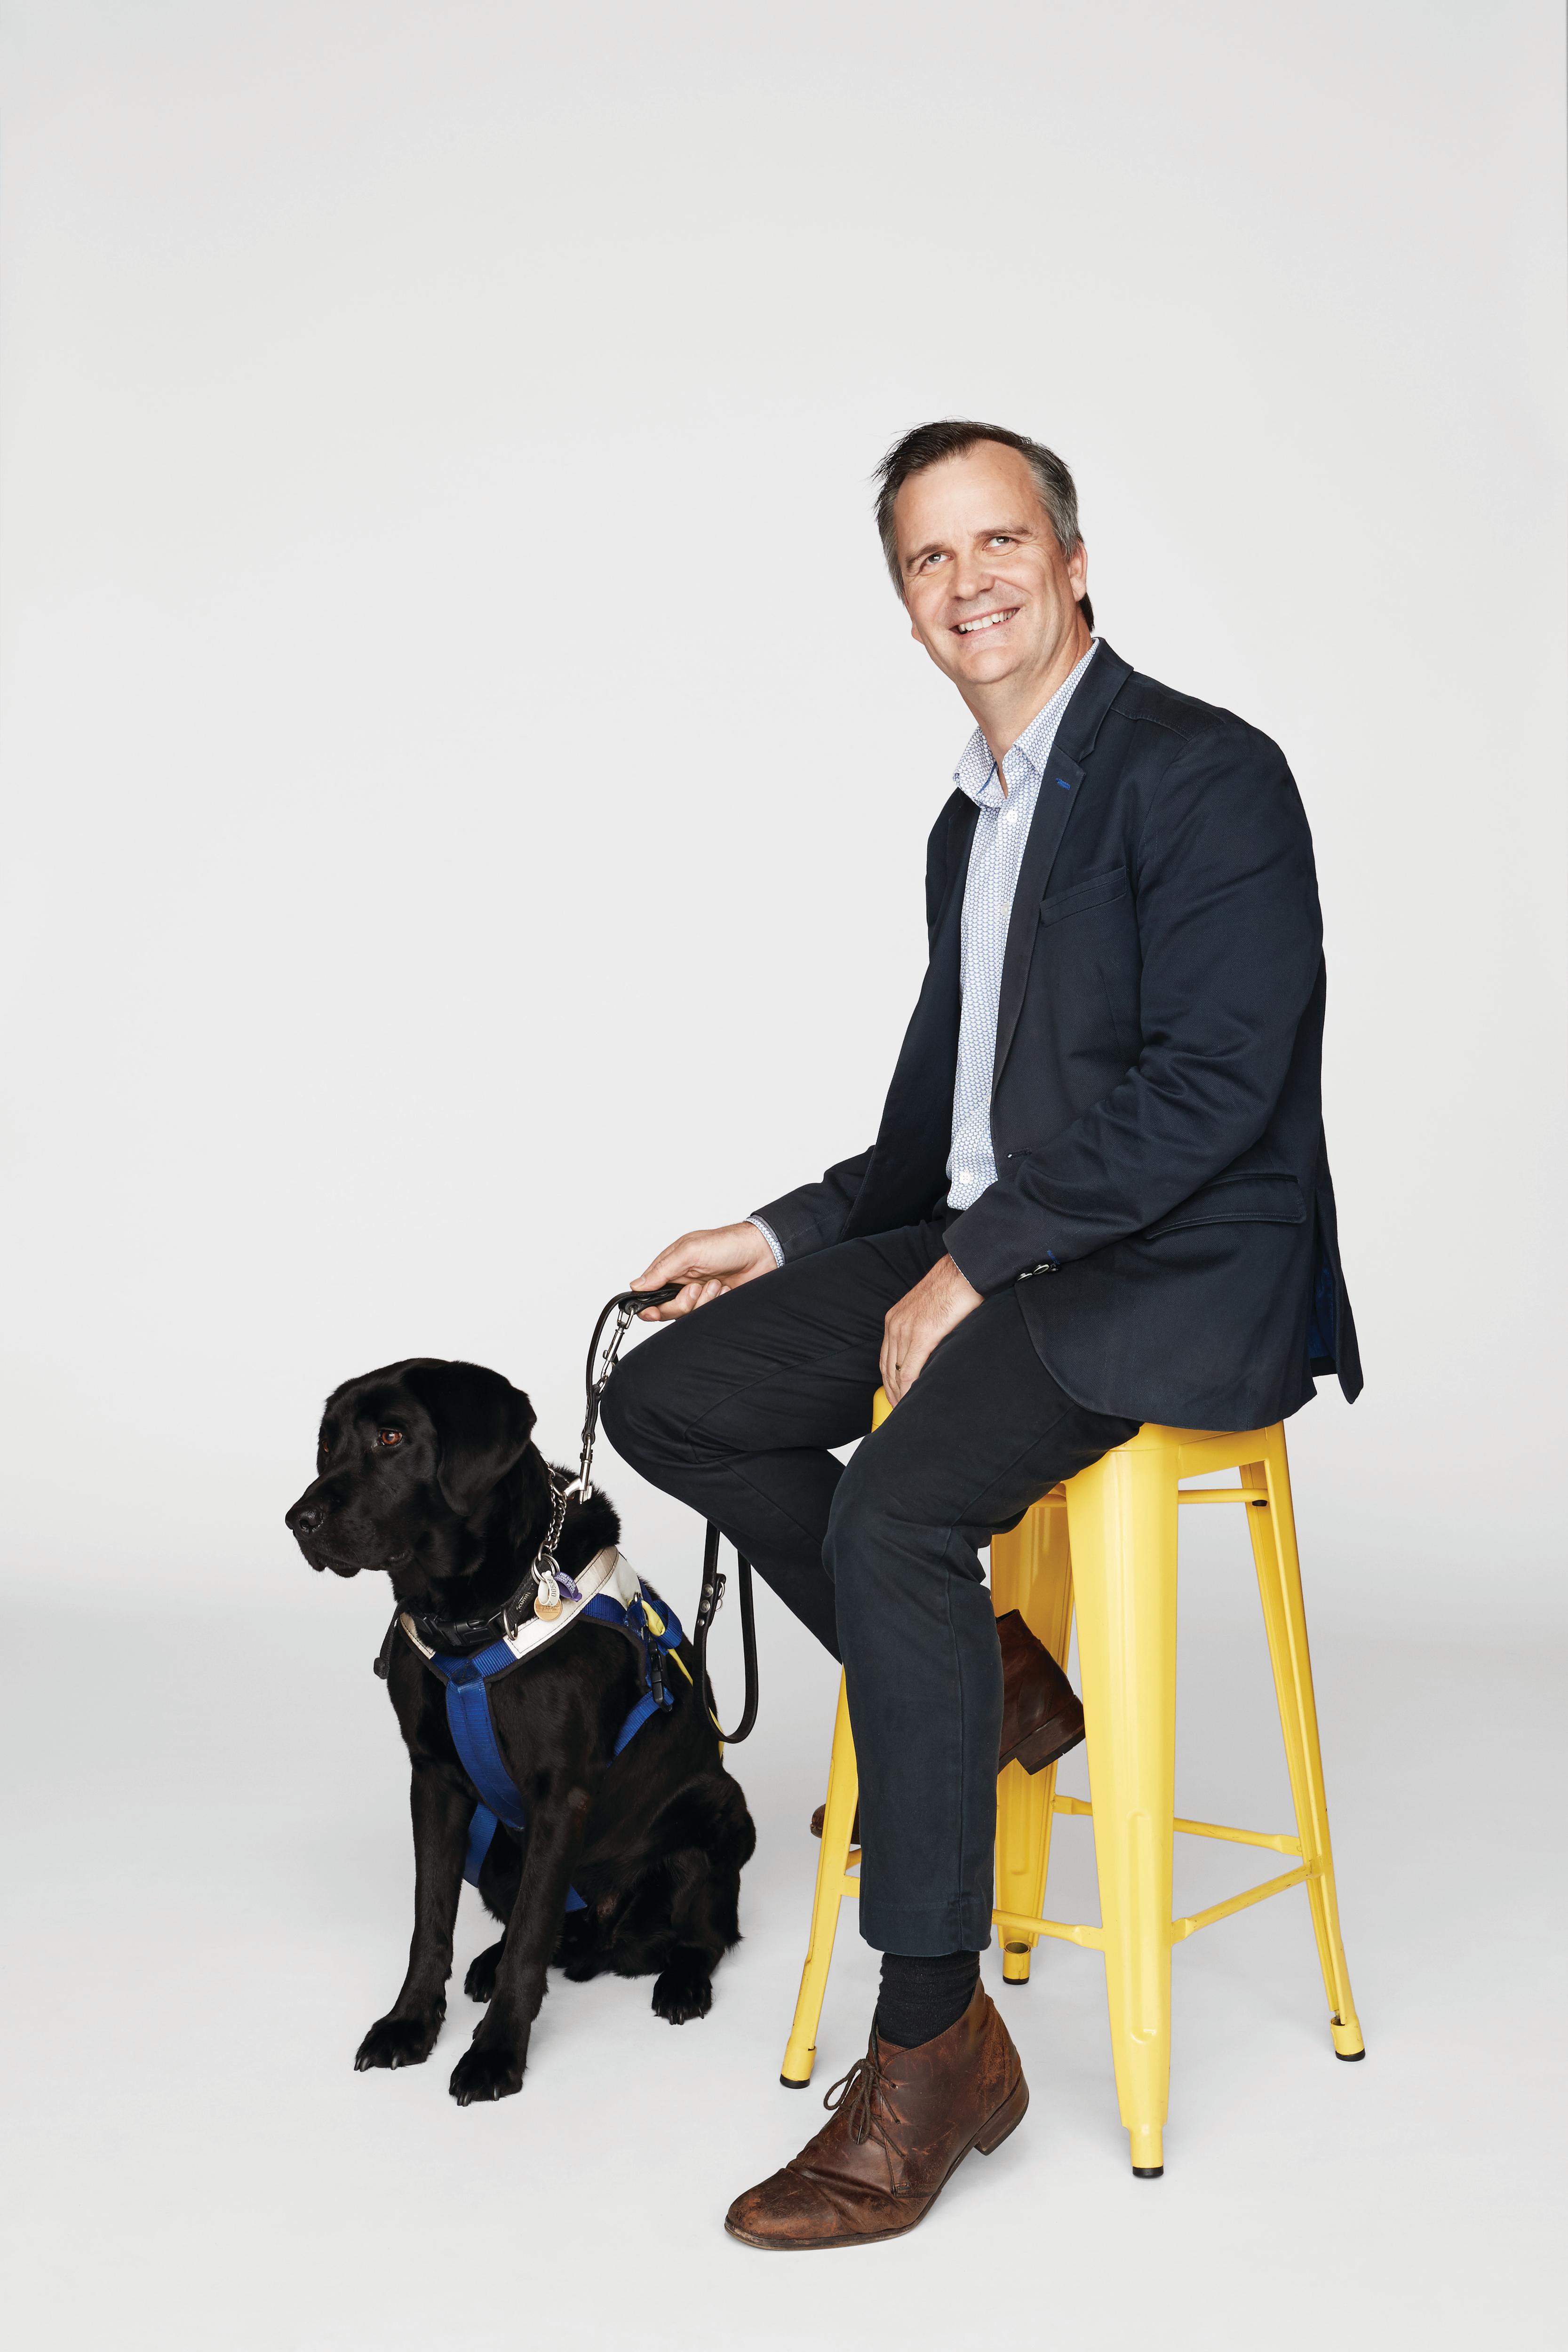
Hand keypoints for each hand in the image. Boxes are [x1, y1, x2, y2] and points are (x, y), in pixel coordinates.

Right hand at [631, 1222, 778, 1318]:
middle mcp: (682, 1280)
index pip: (648, 1290)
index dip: (648, 1304)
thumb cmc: (728, 1244)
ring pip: (687, 1314)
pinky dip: (716, 1303)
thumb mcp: (690, 1251)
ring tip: (717, 1284)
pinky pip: (705, 1315)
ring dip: (703, 1301)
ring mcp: (698, 1293)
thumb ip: (662, 1269)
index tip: (651, 1311)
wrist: (763, 1252)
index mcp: (671, 1265)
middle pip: (666, 1308)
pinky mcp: (714, 1302)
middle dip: (682, 1303)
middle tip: (696, 1289)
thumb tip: (636, 1285)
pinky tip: (725, 1290)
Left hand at [879, 1252, 983, 1404]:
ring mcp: (906, 1331)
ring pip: (895, 1374)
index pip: (885, 1358)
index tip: (895, 1397)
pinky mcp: (922, 1336)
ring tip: (905, 1412)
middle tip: (898, 1412)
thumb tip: (932, 1351)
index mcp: (895, 1319)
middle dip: (891, 1393)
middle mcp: (895, 1326)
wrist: (964, 1271)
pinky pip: (909, 1372)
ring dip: (899, 1396)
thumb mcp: (929, 1311)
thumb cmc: (954, 1288)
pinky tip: (912, 1402)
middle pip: (886, 1369)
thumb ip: (925, 1330)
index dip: (888, 1381)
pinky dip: (908, 1390)